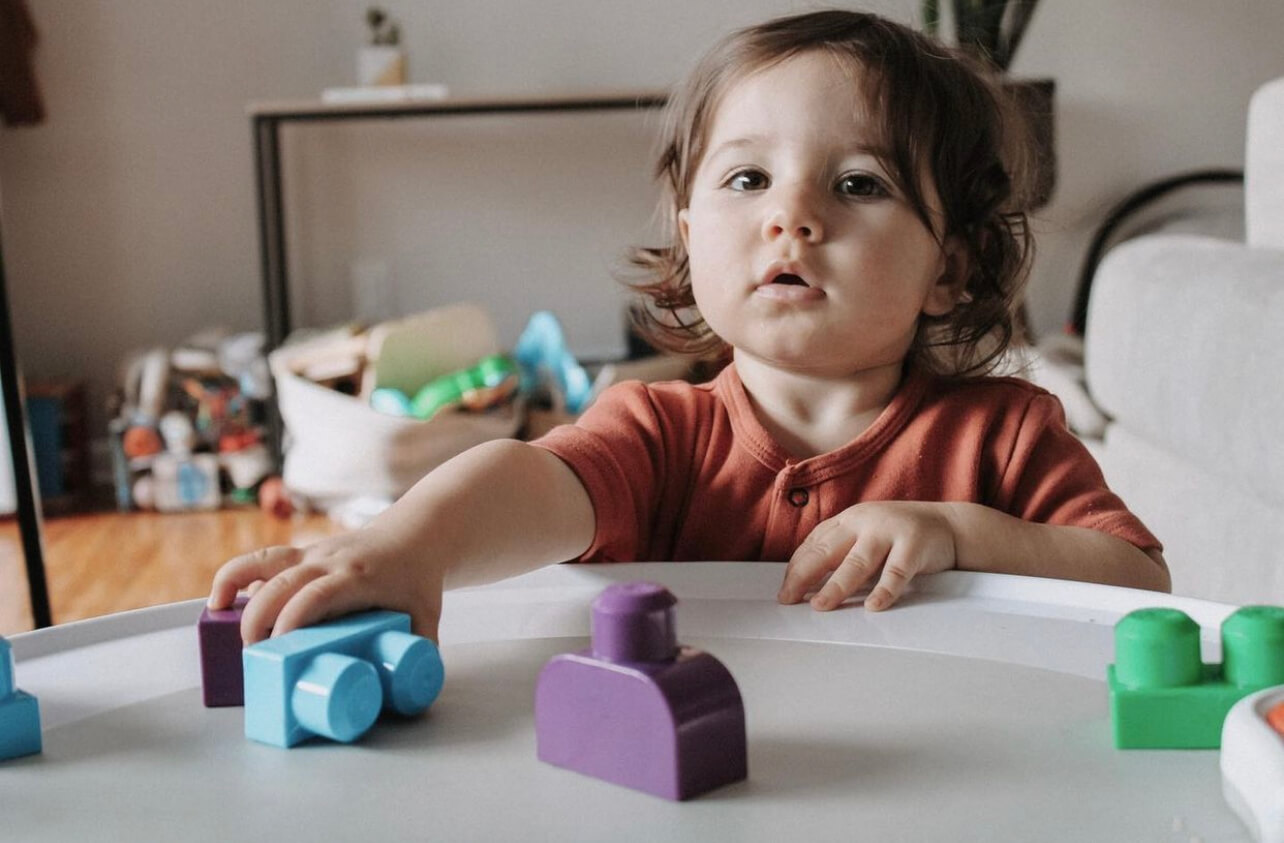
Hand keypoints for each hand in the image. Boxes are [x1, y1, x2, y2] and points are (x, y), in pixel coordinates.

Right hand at [207, 530, 443, 644]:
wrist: (417, 535)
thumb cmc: (417, 580)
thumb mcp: (425, 617)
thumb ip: (419, 653)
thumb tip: (410, 693)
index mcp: (357, 577)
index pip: (317, 594)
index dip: (293, 618)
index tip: (278, 646)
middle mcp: (330, 561)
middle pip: (283, 581)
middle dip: (259, 616)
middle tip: (251, 654)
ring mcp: (313, 554)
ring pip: (265, 560)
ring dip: (235, 585)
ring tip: (217, 618)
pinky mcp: (301, 553)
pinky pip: (262, 558)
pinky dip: (237, 574)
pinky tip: (220, 599)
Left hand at [777, 501, 956, 611]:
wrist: (950, 525)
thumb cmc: (901, 535)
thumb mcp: (866, 535)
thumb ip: (841, 551)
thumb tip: (807, 581)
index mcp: (849, 519)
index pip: (815, 543)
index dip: (796, 566)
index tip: (784, 588)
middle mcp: (865, 522)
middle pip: (828, 551)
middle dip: (804, 576)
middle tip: (789, 599)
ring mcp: (889, 532)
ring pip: (857, 563)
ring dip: (836, 586)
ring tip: (820, 605)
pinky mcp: (914, 546)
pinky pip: (896, 572)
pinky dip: (884, 591)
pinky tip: (873, 606)